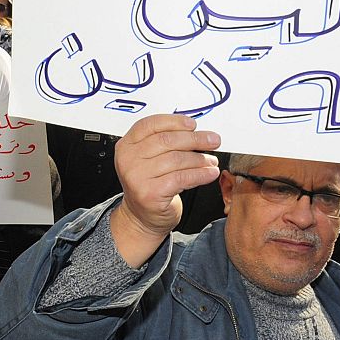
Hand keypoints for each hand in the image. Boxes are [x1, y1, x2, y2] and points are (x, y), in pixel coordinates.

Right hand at [113, 114, 221, 265]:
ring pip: (177, 159)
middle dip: (195, 139)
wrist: (142, 217)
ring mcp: (137, 177)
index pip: (150, 124)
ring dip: (200, 159)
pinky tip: (209, 173)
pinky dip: (200, 174)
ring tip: (212, 160)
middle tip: (213, 141)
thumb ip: (164, 142)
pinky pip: (182, 178)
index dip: (175, 122)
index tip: (193, 125)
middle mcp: (128, 160)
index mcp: (126, 146)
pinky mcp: (151, 193)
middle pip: (167, 140)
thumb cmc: (150, 186)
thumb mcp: (149, 159)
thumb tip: (195, 131)